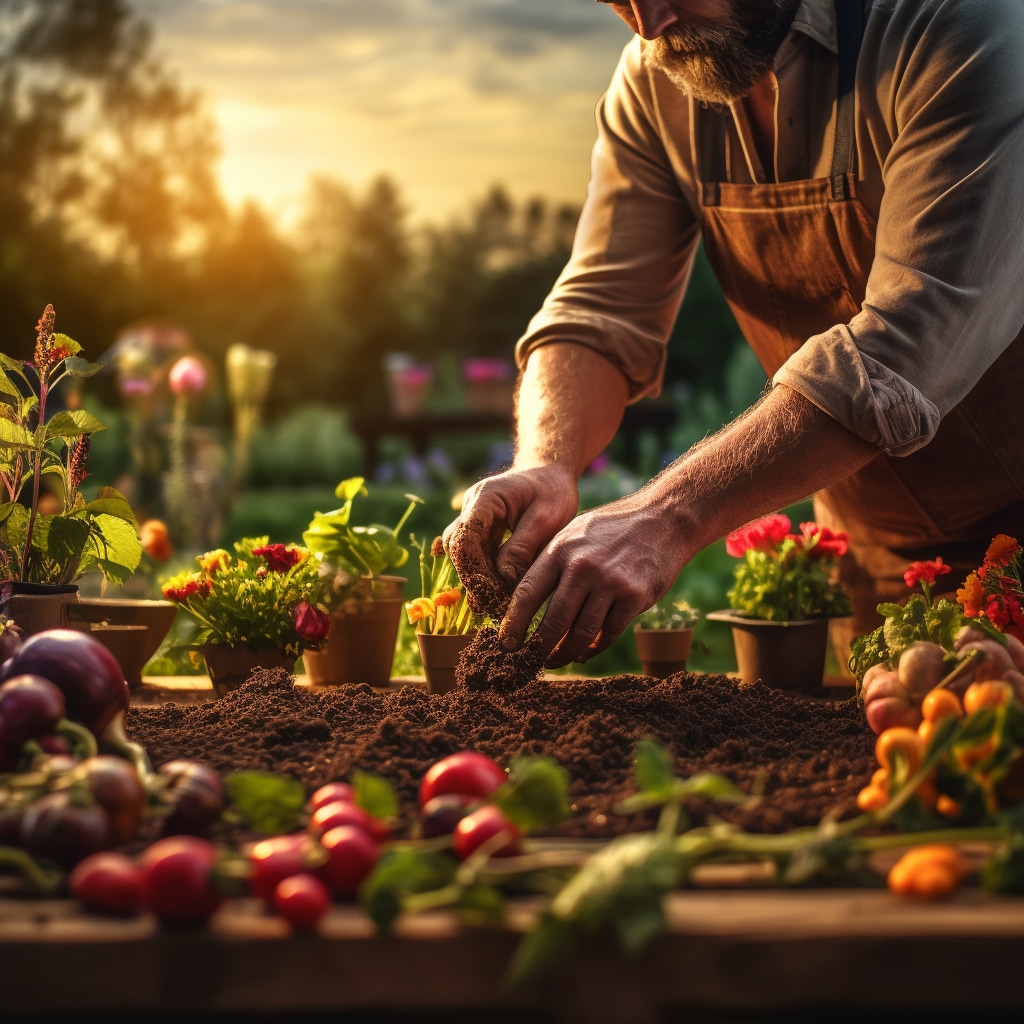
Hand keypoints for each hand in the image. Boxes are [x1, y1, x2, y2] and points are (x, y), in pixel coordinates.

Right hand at [444, 463, 578, 618]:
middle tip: (494, 606)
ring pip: (462, 555)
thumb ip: (522, 548)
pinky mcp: (480, 531)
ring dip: (477, 578)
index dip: (474, 570)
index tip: (492, 594)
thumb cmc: (553, 492)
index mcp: (485, 498)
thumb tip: (503, 579)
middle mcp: (471, 508)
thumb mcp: (545, 519)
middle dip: (473, 579)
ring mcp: (472, 519)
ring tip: (496, 602)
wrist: (552, 474)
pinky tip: (497, 590)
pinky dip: (483, 573)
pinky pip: (474, 555)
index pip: (464, 539)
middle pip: (458, 549)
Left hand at [499, 496, 684, 667]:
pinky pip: (608, 632)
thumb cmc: (611, 529)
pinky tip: (585, 650)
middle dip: (539, 648)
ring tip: (557, 660)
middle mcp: (582, 567)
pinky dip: (594, 647)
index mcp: (560, 550)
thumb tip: (523, 600)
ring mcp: (610, 582)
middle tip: (531, 662)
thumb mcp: (574, 533)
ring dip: (566, 653)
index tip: (506, 644)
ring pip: (580, 633)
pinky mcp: (635, 596)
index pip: (527, 593)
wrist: (663, 519)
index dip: (513, 624)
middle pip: (553, 621)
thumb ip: (551, 563)